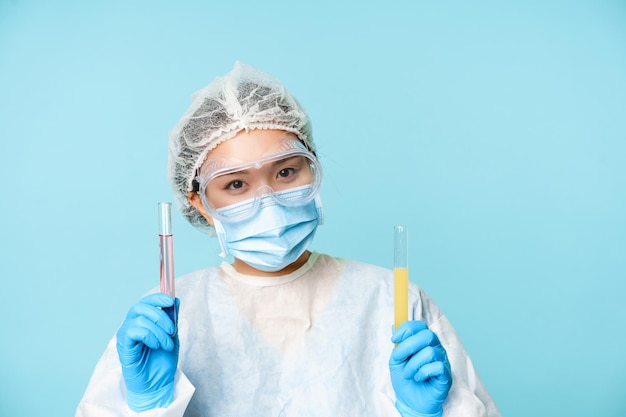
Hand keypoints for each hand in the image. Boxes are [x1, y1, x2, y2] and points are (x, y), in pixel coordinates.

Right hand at [116, 293, 178, 410]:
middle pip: (140, 307)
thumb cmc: (162, 360)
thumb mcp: (172, 335)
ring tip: (166, 344)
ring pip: (139, 320)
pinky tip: (156, 346)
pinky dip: (149, 336)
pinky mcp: (124, 347)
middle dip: (160, 316)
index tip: (171, 301)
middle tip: (172, 330)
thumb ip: (172, 318)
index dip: (157, 297)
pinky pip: (133, 332)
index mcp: (141, 321)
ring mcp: (125, 336)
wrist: (158, 383)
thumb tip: (175, 299)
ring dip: (158, 331)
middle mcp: (130, 325)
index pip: (145, 302)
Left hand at [389, 321, 451, 416]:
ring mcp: (442, 361)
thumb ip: (397, 344)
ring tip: (409, 374)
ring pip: (430, 352)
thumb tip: (393, 325)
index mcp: (424, 342)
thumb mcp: (396, 360)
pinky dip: (423, 372)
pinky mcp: (446, 375)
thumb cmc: (405, 379)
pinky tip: (418, 378)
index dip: (406, 329)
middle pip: (427, 335)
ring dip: (413, 364)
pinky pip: (437, 367)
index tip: (394, 339)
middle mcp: (435, 348)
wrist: (410, 401)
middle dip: (408, 346)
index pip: (420, 325)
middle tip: (399, 358)